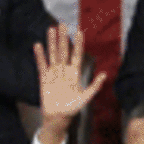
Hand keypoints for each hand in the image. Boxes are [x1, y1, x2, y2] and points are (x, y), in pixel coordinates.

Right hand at [32, 24, 105, 143]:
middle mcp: (64, 71)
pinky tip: (38, 46)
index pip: (76, 55)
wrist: (58, 118)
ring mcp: (54, 74)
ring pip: (53, 55)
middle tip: (62, 24)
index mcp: (74, 74)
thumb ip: (94, 86)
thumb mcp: (86, 98)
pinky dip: (40, 56)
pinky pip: (42, 65)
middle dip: (63, 38)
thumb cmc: (72, 108)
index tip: (79, 32)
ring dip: (51, 42)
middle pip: (63, 51)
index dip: (78, 44)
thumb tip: (105, 75)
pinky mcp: (44, 79)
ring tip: (50, 30)